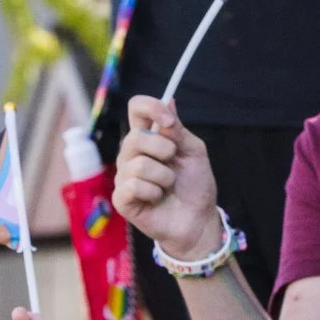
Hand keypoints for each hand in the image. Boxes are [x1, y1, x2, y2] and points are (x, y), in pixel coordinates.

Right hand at [115, 97, 225, 262]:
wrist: (198, 219)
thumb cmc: (195, 185)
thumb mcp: (193, 152)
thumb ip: (178, 130)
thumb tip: (169, 100)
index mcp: (149, 137)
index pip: (136, 108)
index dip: (151, 107)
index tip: (170, 123)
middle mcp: (131, 154)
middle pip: (135, 137)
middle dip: (163, 150)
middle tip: (174, 163)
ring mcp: (124, 175)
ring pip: (139, 164)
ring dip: (164, 177)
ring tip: (169, 186)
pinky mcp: (121, 198)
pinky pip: (132, 186)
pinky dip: (153, 192)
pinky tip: (157, 198)